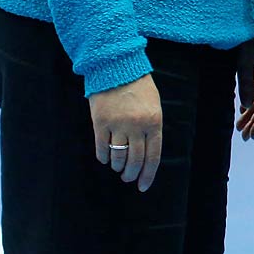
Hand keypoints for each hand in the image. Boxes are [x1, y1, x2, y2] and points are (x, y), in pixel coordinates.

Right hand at [89, 74, 163, 190]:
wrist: (117, 68)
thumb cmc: (139, 87)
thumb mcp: (154, 105)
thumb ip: (151, 127)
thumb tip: (146, 152)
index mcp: (154, 121)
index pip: (153, 154)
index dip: (148, 173)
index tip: (143, 186)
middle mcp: (136, 125)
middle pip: (135, 159)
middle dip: (132, 173)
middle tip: (129, 179)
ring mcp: (117, 124)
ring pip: (118, 156)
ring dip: (118, 166)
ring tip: (118, 168)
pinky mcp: (100, 123)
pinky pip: (101, 147)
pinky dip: (103, 157)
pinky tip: (105, 159)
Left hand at [235, 33, 253, 140]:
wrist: (251, 22)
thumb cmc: (249, 39)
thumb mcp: (244, 61)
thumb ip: (245, 83)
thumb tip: (245, 105)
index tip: (252, 135)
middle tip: (245, 136)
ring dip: (251, 114)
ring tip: (240, 127)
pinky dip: (250, 102)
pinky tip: (243, 110)